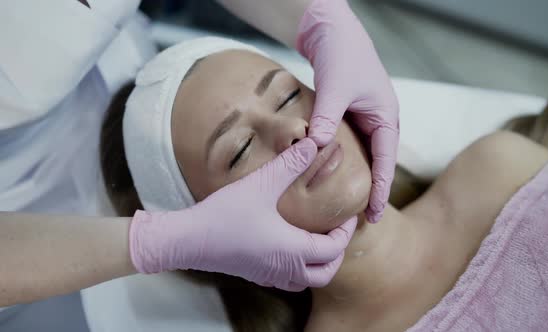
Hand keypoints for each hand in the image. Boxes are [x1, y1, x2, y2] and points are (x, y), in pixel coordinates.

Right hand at [129, 138, 356, 290]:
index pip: (334, 249)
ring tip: (318, 242)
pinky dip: (298, 270)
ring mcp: (268, 274)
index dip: (346, 232)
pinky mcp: (254, 274)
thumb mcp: (261, 185)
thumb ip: (289, 165)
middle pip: (325, 273)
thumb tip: (312, 145)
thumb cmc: (223, 215)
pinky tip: (289, 250)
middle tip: (337, 232)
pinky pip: (286, 281)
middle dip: (337, 254)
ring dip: (319, 266)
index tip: (348, 216)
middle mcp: (284, 268)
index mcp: (292, 249)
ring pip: (305, 281)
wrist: (188, 240)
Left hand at [297, 0, 399, 222]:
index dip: (381, 189)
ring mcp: (364, 117)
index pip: (386, 161)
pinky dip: (343, 160)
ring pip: (364, 154)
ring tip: (350, 204)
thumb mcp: (335, 88)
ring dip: (359, 177)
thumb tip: (316, 146)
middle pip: (378, 162)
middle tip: (364, 219)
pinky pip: (348, 143)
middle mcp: (379, 120)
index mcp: (386, 116)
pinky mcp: (347, 113)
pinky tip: (331, 175)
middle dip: (373, 190)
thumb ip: (327, 117)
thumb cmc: (341, 54)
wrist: (331, 29)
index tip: (374, 214)